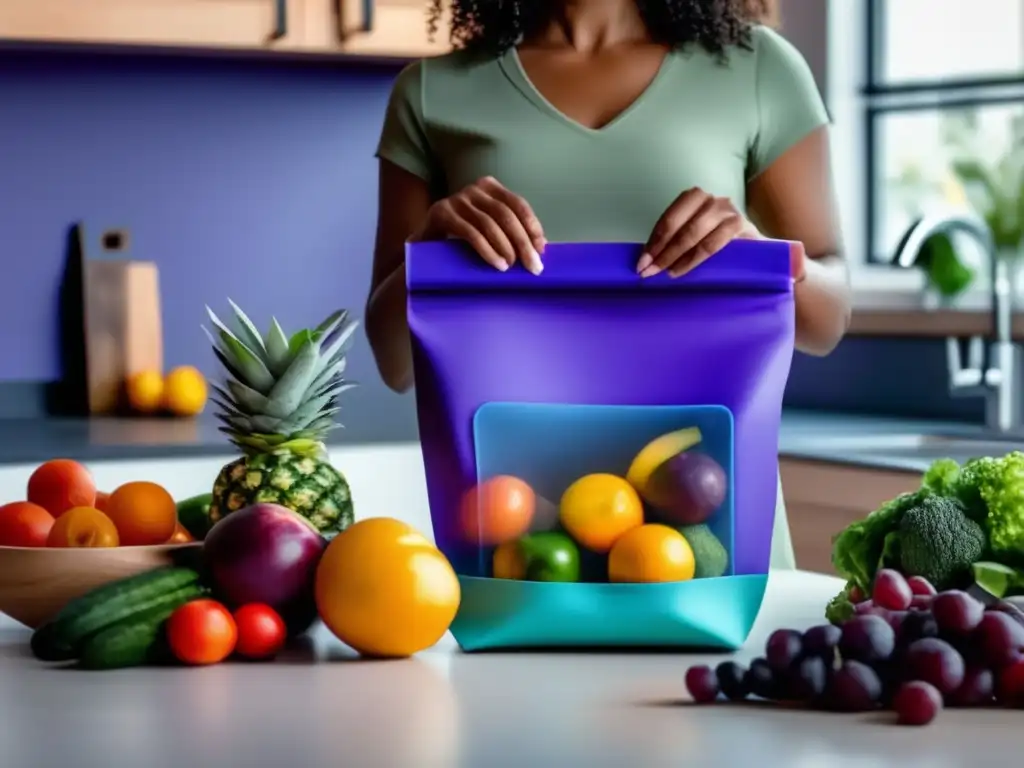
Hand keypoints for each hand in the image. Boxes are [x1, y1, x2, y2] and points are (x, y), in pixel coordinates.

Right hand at [412, 176, 545, 273]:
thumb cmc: (462, 236)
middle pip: (506, 215)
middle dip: (522, 242)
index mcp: (490, 187)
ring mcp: (457, 199)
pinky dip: (487, 250)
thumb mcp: (488, 228)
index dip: (532, 226)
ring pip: (489, 224)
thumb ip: (509, 231)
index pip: (518, 204)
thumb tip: (539, 247)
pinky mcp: (441, 213)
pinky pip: (470, 233)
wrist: (424, 242)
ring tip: (511, 267)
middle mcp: (475, 189)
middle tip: (532, 266)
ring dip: (505, 248)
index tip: (540, 249)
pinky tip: (497, 264)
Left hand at [637, 188, 760, 277]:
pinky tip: (682, 270)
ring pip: (693, 234)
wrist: (755, 246)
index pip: (668, 218)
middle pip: (678, 225)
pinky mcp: (740, 225)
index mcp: (694, 198)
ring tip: (665, 273)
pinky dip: (693, 260)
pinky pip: (712, 244)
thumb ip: (675, 240)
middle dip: (660, 251)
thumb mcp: (695, 235)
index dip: (652, 242)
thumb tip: (646, 259)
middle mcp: (710, 200)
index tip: (640, 263)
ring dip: (674, 256)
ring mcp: (726, 211)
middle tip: (648, 271)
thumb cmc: (719, 240)